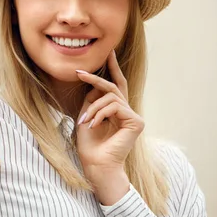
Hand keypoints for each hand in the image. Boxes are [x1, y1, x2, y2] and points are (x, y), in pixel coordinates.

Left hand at [74, 50, 143, 203]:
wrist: (96, 163)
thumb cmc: (89, 143)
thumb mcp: (87, 114)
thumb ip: (93, 98)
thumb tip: (96, 84)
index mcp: (116, 110)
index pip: (116, 85)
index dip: (113, 68)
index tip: (108, 53)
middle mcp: (126, 111)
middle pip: (114, 86)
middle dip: (96, 78)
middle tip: (80, 72)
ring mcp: (133, 116)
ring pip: (110, 97)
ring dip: (93, 107)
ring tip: (84, 121)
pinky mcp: (136, 122)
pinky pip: (115, 107)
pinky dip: (100, 114)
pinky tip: (93, 125)